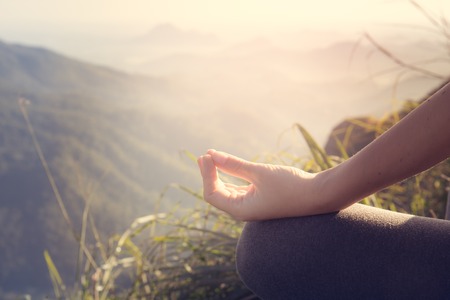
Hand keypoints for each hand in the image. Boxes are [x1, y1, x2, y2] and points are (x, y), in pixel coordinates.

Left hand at [197, 149, 322, 220]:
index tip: (206, 155)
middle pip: (217, 193)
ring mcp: (252, 205)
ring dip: (219, 174)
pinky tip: (226, 165)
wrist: (319, 195)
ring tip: (211, 157)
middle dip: (209, 174)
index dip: (206, 175)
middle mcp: (244, 210)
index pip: (212, 194)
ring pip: (227, 191)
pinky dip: (231, 176)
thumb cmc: (290, 185)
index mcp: (241, 210)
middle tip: (204, 155)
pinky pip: (238, 188)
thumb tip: (211, 155)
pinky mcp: (259, 198)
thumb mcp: (260, 172)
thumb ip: (234, 164)